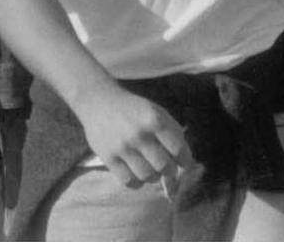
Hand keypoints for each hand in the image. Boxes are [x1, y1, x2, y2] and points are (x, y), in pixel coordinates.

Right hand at [72, 82, 192, 191]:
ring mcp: (123, 147)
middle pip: (164, 166)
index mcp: (154, 119)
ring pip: (147, 176)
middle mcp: (139, 134)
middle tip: (166, 168)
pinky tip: (136, 173)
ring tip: (151, 169)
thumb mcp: (156, 110)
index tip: (182, 163)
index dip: (184, 160)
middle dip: (169, 170)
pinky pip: (129, 181)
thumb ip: (172, 131)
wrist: (98, 101)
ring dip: (153, 176)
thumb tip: (183, 159)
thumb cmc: (132, 108)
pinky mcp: (108, 157)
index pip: (178, 149)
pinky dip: (137, 182)